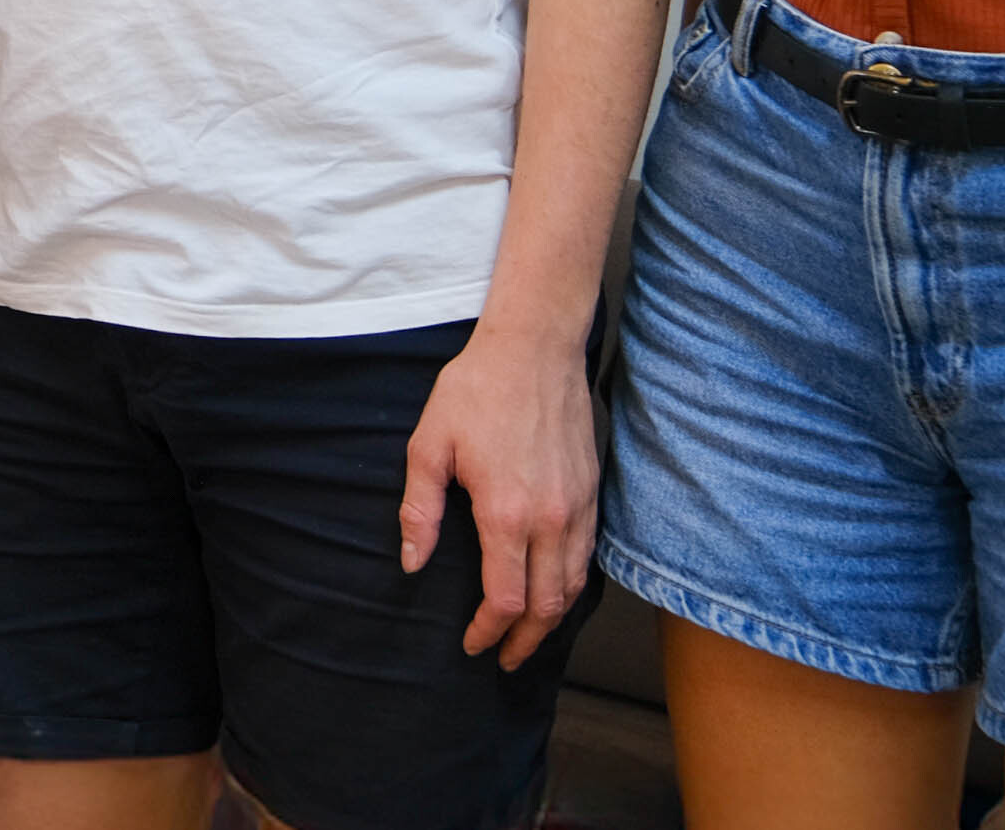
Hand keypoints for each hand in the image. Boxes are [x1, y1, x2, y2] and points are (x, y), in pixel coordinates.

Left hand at [401, 325, 596, 667]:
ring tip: (529, 636)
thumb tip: (412, 562)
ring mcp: (577, 506)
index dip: (488, 631)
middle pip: (548, 607)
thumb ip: (419, 510)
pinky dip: (571, 585)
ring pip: (573, 586)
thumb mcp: (429, 446)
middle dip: (525, 641)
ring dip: (552, 620)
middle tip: (504, 657)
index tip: (473, 643)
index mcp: (506, 513)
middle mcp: (550, 519)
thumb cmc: (477, 390)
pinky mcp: (592, 491)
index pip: (505, 599)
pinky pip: (587, 555)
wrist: (534, 347)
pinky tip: (553, 589)